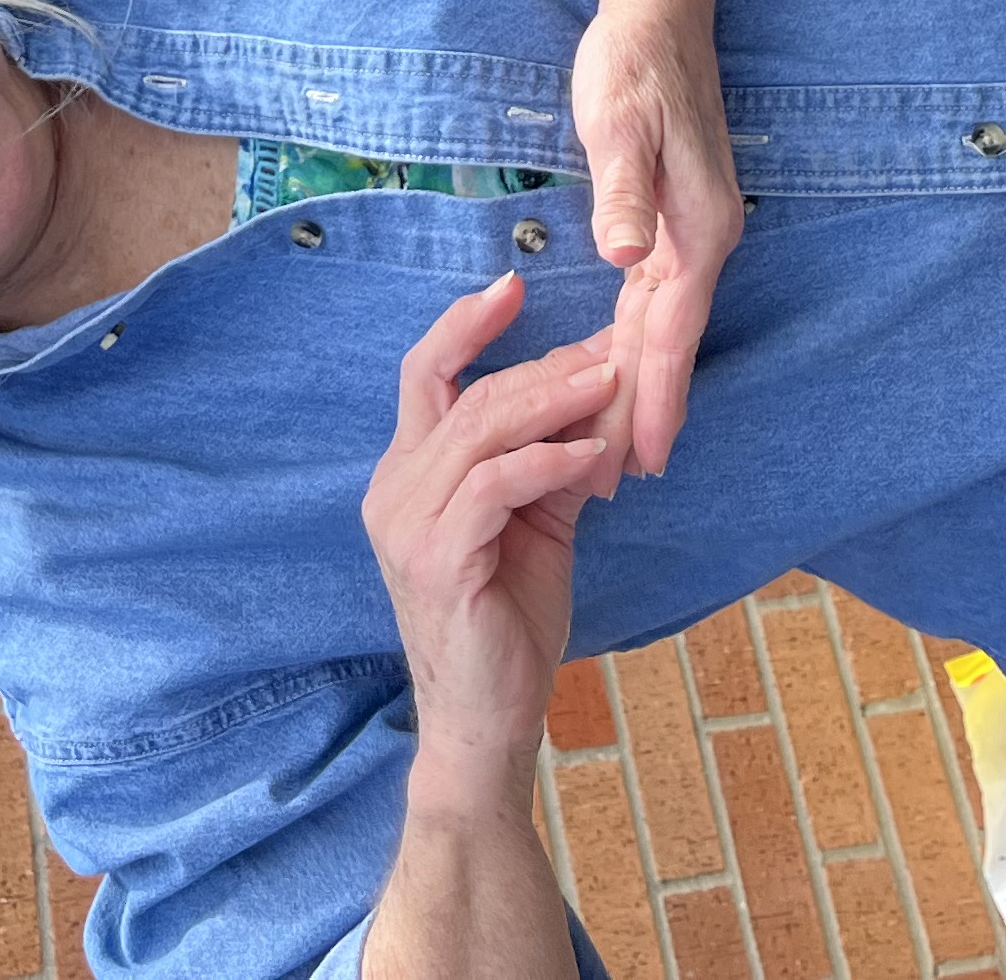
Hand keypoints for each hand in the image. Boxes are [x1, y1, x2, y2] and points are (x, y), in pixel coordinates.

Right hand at [364, 275, 620, 784]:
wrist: (486, 722)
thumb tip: (600, 389)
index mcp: (408, 475)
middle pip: (462, 393)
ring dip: (553, 399)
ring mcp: (409, 526)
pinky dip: (548, 460)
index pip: (424, 374)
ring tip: (611, 380)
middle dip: (541, 362)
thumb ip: (553, 458)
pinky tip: (593, 454)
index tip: (512, 283)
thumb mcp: (534, 521)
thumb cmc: (507, 622)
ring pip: (480, 430)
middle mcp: (395, 491)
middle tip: (608, 346)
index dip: (465, 323)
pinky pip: (495, 486)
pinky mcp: (438, 560)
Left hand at [573, 0, 745, 477]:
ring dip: (641, 384)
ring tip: (614, 449)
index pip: (672, 333)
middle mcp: (703, 239)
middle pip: (670, 342)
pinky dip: (640, 342)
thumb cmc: (633, 66)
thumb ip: (622, 193)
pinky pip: (659, 300)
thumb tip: (625, 257)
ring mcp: (693, 230)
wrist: (658, 12)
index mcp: (696, 231)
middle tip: (612, 483)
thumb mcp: (618, 125)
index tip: (642, 462)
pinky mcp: (675, 218)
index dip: (655, 399)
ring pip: (665, 326)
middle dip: (644, 412)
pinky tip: (621, 368)